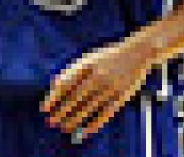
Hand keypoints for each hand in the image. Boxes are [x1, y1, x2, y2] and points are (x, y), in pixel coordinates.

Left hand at [41, 37, 157, 139]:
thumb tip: (55, 86)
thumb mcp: (89, 59)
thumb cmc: (108, 57)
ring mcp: (110, 88)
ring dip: (75, 120)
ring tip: (64, 127)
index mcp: (86, 66)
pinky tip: (86, 131)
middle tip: (51, 122)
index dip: (54, 97)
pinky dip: (95, 123)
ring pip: (88, 108)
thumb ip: (73, 71)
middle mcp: (97, 77)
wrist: (138, 53)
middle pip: (75, 98)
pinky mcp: (121, 97)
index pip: (65, 84)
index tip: (45, 108)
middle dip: (61, 111)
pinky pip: (106, 113)